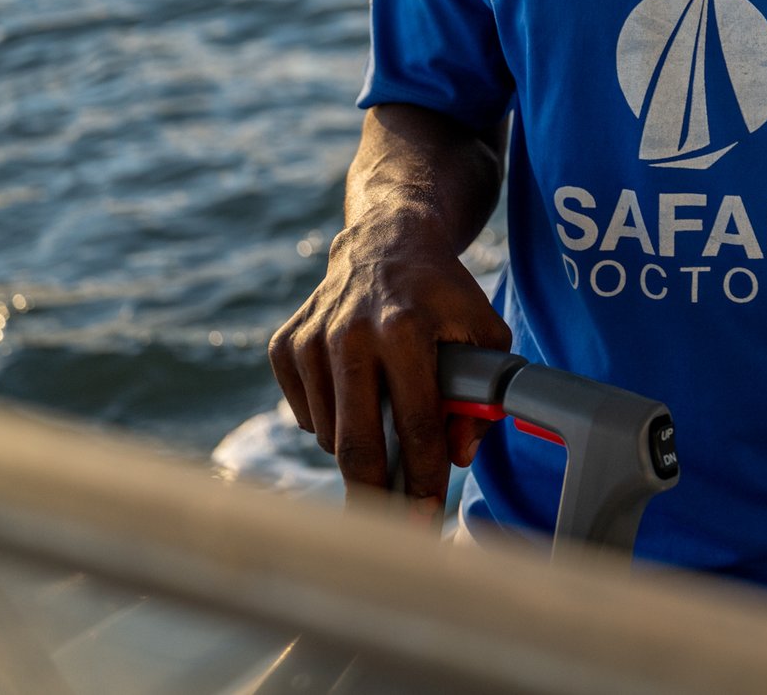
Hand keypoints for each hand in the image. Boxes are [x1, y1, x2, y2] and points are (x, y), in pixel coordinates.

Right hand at [268, 220, 511, 510]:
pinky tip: (356, 389)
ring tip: (386, 419)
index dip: (423, 476)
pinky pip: (305, 415)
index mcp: (403, 329)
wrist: (385, 242)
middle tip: (393, 524)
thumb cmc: (443, 295)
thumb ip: (483, 394)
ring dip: (360, 446)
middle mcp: (349, 335)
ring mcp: (309, 340)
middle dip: (375, 494)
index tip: (428, 514)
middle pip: (356, 443)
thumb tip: (458, 456)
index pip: (414, 423)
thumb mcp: (484, 331)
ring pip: (329, 434)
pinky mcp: (283, 346)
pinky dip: (332, 420)